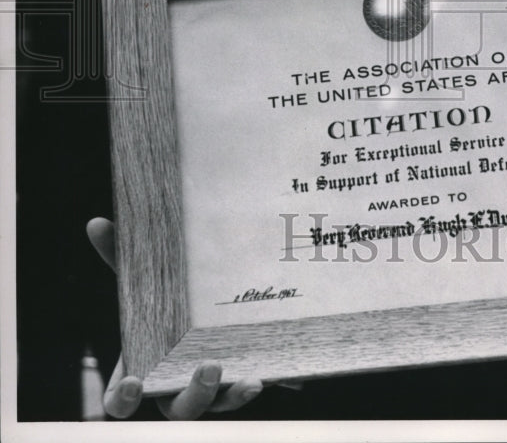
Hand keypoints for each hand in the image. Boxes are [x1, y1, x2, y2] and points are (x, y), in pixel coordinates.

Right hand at [87, 217, 264, 418]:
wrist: (209, 300)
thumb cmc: (166, 298)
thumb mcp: (145, 276)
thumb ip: (120, 256)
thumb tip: (97, 224)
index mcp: (144, 367)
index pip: (122, 402)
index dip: (125, 400)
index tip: (134, 382)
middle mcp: (176, 386)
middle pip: (179, 410)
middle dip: (195, 395)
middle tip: (210, 366)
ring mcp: (212, 387)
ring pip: (221, 405)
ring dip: (234, 397)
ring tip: (250, 380)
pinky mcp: (243, 377)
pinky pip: (253, 387)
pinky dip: (268, 382)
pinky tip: (282, 373)